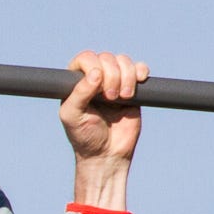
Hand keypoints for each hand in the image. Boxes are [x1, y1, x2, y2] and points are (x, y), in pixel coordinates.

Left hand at [60, 51, 147, 209]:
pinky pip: (140, 69)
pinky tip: (139, 82)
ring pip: (124, 61)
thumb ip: (79, 93)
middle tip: (110, 99)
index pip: (85, 58)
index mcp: (77, 81)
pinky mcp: (133, 89)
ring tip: (123, 97)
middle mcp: (96, 78)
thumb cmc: (85, 137)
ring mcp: (115, 82)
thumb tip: (96, 73)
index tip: (98, 87)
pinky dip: (141, 71)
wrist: (107, 155)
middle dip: (112, 76)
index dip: (94, 66)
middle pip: (107, 58)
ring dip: (126, 76)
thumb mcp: (72, 116)